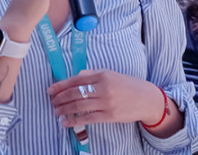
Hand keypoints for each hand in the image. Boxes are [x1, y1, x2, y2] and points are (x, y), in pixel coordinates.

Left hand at [48, 70, 163, 127]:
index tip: (51, 90)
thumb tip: (76, 76)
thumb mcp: (112, 75)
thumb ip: (93, 75)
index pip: (77, 79)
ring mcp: (106, 102)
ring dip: (64, 110)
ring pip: (78, 106)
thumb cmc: (129, 86)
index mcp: (104, 75)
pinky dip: (73, 121)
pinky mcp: (109, 115)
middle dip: (60, 98)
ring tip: (56, 112)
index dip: (61, 85)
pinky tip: (65, 122)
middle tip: (51, 102)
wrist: (146, 99)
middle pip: (75, 93)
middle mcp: (104, 87)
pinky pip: (86, 118)